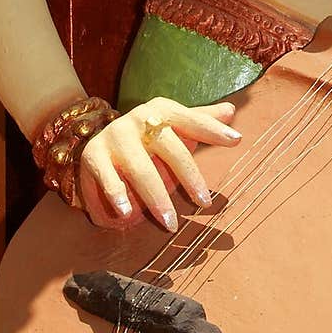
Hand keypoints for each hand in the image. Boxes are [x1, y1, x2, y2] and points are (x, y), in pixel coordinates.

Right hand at [79, 97, 240, 230]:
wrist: (97, 140)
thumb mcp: (173, 126)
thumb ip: (201, 120)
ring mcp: (115, 137)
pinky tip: (126, 212)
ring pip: (141, 169)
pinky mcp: (94, 156)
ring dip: (156, 198)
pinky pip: (106, 177)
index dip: (212, 129)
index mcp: (162, 110)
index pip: (191, 119)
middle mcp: (139, 120)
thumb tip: (230, 110)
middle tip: (204, 203)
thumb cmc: (148, 137)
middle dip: (188, 176)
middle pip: (169, 148)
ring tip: (171, 222)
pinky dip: (116, 194)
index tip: (236, 140)